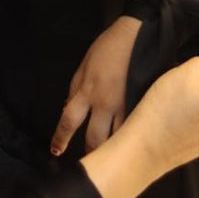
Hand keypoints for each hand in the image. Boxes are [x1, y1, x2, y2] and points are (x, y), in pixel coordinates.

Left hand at [50, 15, 142, 155]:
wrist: (138, 36)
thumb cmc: (108, 47)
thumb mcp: (83, 65)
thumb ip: (74, 90)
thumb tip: (66, 109)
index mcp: (87, 92)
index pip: (68, 121)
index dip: (61, 138)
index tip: (56, 150)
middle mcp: (105, 103)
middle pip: (94, 139)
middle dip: (89, 153)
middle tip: (86, 161)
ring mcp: (125, 106)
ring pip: (117, 139)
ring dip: (110, 150)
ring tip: (107, 158)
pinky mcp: (142, 105)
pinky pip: (134, 128)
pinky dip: (129, 138)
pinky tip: (129, 144)